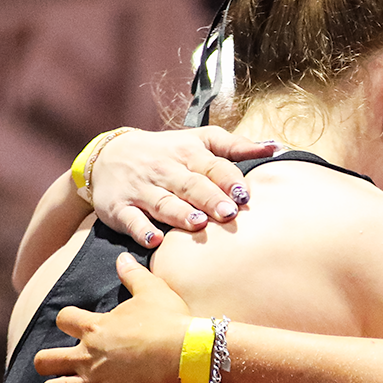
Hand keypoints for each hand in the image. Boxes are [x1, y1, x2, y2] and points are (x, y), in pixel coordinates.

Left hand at [34, 253, 195, 382]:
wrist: (187, 356)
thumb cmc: (172, 322)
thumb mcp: (153, 290)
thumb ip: (132, 274)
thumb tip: (121, 255)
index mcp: (95, 328)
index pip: (63, 320)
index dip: (67, 323)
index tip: (76, 326)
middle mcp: (87, 356)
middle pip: (45, 359)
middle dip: (48, 362)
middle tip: (59, 364)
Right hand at [91, 127, 278, 246]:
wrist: (108, 155)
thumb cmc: (165, 152)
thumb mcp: (197, 141)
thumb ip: (233, 146)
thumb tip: (275, 148)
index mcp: (187, 154)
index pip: (210, 165)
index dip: (227, 179)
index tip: (244, 194)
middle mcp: (165, 170)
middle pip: (190, 185)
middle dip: (210, 198)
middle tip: (229, 212)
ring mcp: (142, 190)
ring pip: (163, 202)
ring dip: (180, 213)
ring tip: (198, 223)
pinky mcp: (121, 208)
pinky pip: (131, 220)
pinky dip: (142, 230)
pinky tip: (155, 240)